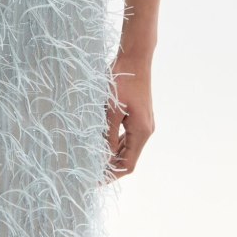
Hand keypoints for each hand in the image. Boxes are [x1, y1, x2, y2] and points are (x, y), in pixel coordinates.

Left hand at [99, 54, 154, 182]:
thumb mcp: (112, 109)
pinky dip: (116, 141)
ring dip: (112, 153)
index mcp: (141, 132)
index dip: (111, 174)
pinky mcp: (139, 114)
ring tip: (93, 157)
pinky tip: (102, 140)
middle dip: (110, 165)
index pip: (128, 164)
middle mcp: (146, 130)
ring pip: (128, 146)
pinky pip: (128, 135)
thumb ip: (109, 134)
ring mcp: (144, 122)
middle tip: (90, 169)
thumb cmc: (123, 81)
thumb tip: (103, 156)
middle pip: (129, 157)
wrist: (135, 57)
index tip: (95, 178)